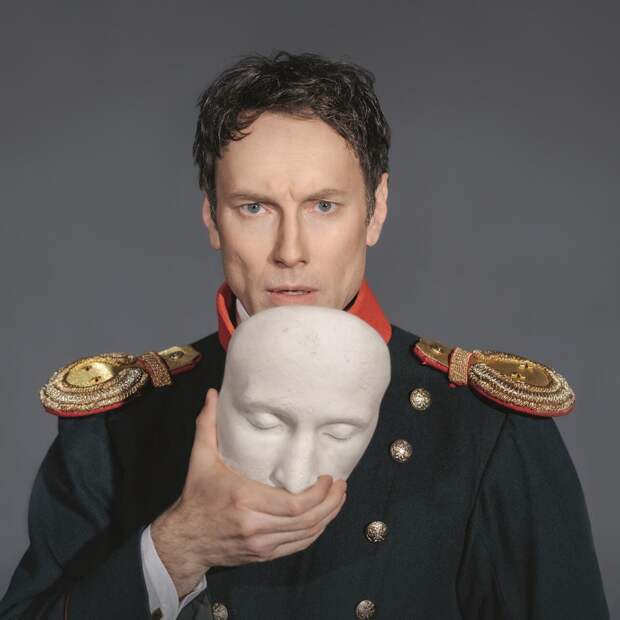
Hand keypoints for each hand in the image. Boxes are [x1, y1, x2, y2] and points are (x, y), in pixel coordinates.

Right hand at [151, 388, 346, 596]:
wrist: (185, 540)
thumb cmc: (196, 496)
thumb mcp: (200, 458)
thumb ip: (208, 425)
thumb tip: (212, 394)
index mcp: (245, 500)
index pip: (294, 505)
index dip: (319, 494)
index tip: (329, 477)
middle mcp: (256, 526)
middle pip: (306, 521)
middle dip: (330, 503)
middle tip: (341, 486)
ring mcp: (261, 544)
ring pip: (306, 535)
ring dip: (327, 517)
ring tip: (338, 498)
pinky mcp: (264, 555)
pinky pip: (298, 546)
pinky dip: (314, 531)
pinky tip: (323, 517)